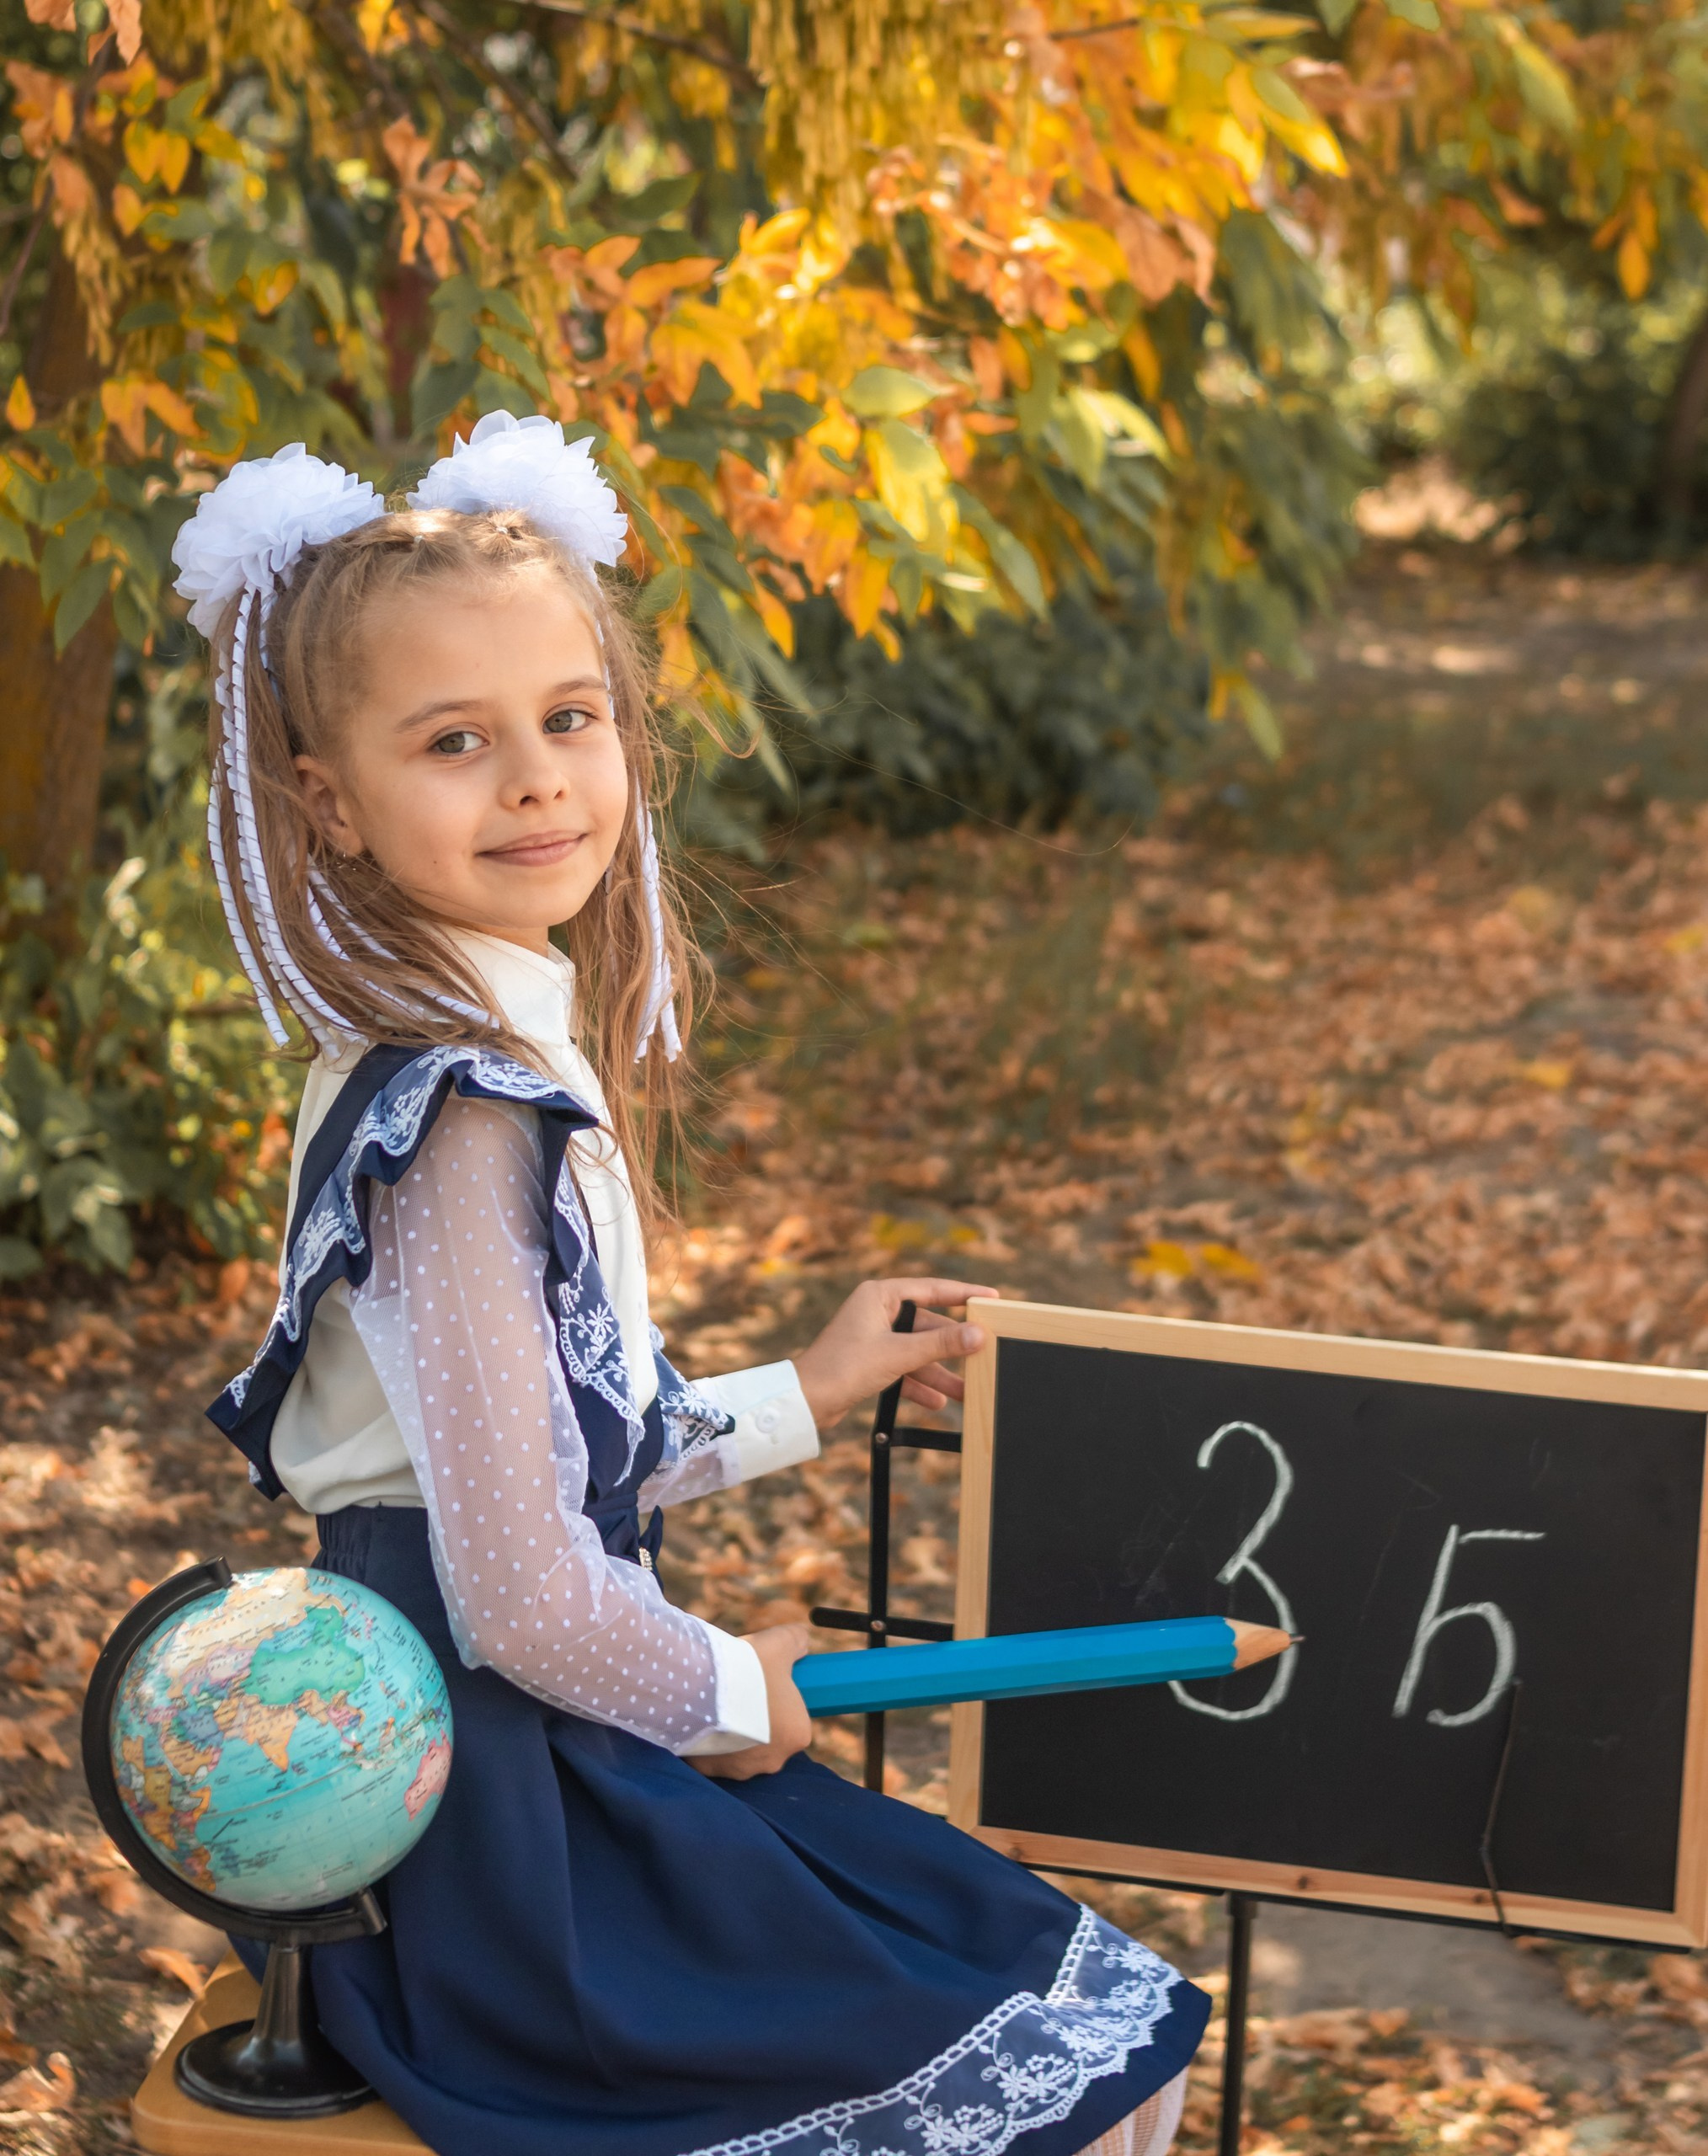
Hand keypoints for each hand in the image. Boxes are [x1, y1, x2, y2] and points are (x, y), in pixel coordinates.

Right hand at [690, 1622, 812, 1780]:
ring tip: (716, 1701)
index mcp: (797, 1733)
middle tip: (738, 1690)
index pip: (793, 1717)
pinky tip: (699, 1717)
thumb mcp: (779, 1643)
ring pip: (738, 1748)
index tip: (761, 1683)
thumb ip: (796, 1640)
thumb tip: (802, 1640)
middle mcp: (774, 1760)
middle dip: (754, 1718)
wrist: (700, 1684)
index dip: (777, 1698)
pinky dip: (707, 1740)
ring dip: (730, 1731)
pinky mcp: (710, 1772)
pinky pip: (710, 1755)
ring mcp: (741, 1770)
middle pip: (766, 1735)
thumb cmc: (748, 1667)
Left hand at [791, 1277, 997, 1430]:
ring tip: (965, 1393)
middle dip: (952, 1347)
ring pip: (916, 1351)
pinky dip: (918, 1384)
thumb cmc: (843, 1368)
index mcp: (880, 1295)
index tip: (992, 1298)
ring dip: (938, 1373)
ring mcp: (873, 1337)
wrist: (805, 1402)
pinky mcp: (869, 1361)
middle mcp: (876, 1311)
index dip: (964, 1294)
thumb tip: (979, 1334)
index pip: (932, 1289)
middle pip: (927, 1325)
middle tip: (984, 1356)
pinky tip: (938, 1402)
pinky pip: (903, 1368)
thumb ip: (941, 1344)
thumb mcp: (899, 1354)